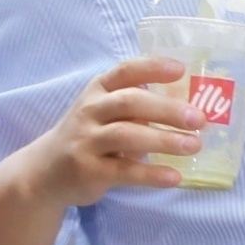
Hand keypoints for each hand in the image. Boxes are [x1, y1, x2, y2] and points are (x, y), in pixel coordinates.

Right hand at [25, 57, 201, 208]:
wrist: (45, 171)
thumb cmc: (87, 136)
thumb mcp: (103, 112)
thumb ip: (135, 106)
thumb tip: (188, 107)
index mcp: (97, 91)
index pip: (124, 71)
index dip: (152, 68)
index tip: (181, 70)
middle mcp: (89, 111)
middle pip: (130, 102)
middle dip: (167, 109)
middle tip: (199, 118)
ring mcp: (86, 141)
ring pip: (127, 135)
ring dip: (164, 140)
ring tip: (194, 145)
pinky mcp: (88, 171)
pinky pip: (123, 171)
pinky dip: (151, 174)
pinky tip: (174, 177)